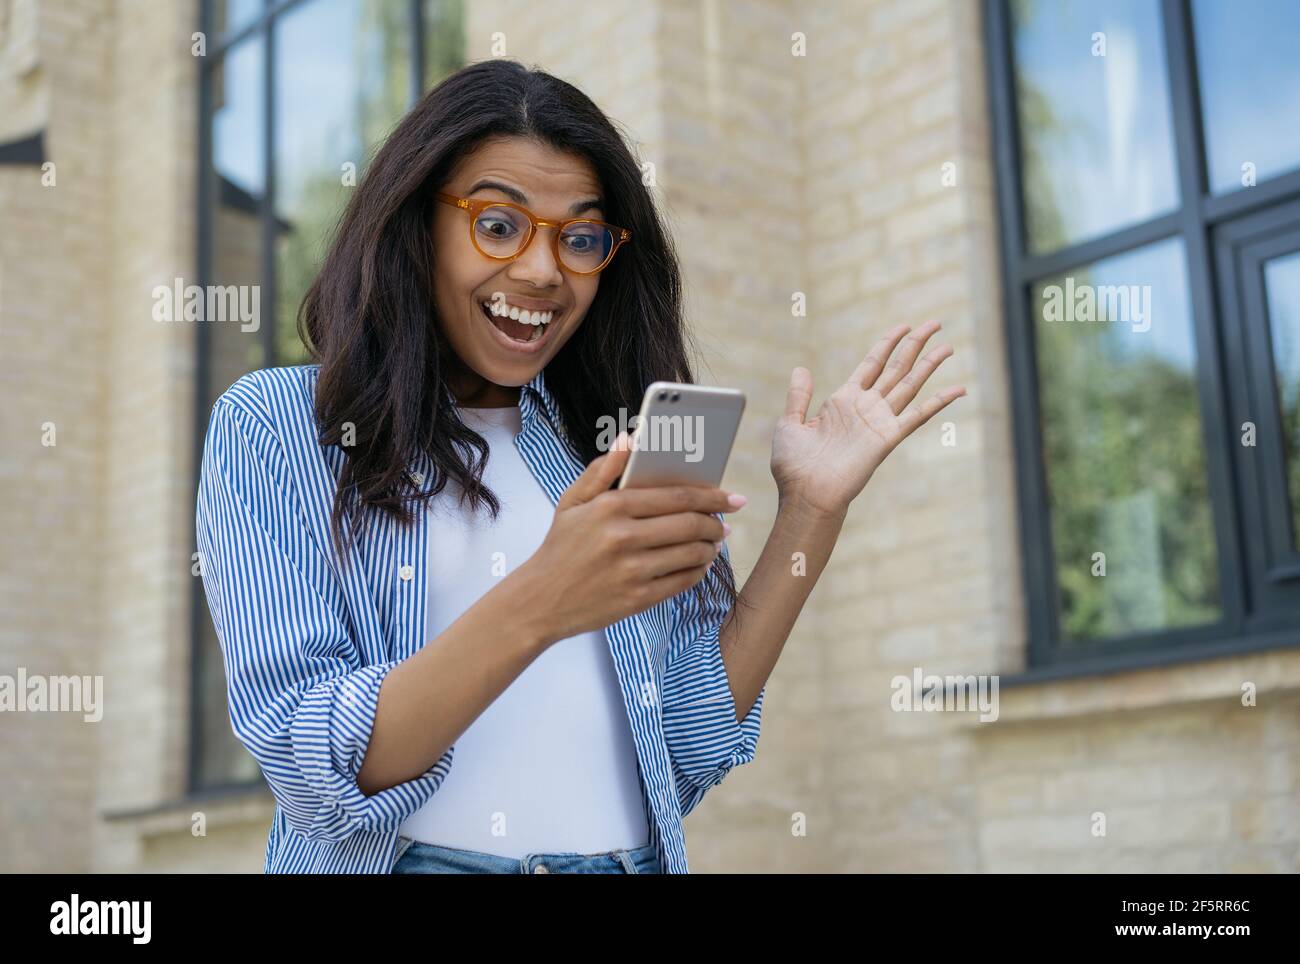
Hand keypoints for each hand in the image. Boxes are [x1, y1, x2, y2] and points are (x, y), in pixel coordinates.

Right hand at [512, 432, 743, 644]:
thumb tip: (629, 439)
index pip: (676, 496)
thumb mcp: (572, 502)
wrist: (540, 601)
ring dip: (711, 548)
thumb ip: (602, 469)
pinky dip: (698, 571)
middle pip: (690, 524)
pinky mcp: (637, 598)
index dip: (711, 496)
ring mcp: (632, 570)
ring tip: (714, 543)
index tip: (732, 497)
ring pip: (691, 554)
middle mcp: (623, 537)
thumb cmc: (560, 547)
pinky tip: (699, 564)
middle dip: (716, 523)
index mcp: (610, 507)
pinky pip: (682, 582)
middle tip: (725, 522)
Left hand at [771, 321, 965, 516]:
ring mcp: (878, 421)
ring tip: (948, 346)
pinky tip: (958, 389)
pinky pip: (918, 416)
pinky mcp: (887, 438)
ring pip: (910, 384)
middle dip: (916, 344)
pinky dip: (939, 402)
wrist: (805, 494)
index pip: (872, 363)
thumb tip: (801, 368)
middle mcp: (865, 407)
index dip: (888, 343)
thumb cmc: (794, 466)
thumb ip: (798, 396)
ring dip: (929, 364)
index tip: (904, 326)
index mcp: (843, 400)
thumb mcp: (790, 423)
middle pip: (897, 367)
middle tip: (935, 323)